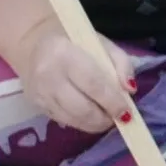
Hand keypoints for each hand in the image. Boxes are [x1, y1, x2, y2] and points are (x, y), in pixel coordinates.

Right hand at [11, 23, 137, 133]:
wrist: (35, 44)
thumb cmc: (75, 42)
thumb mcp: (102, 43)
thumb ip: (121, 63)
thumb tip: (130, 90)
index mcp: (65, 53)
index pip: (93, 83)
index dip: (112, 101)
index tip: (127, 112)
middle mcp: (48, 76)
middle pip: (82, 108)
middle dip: (104, 118)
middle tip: (119, 118)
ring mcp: (40, 93)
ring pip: (73, 119)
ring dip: (94, 124)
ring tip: (107, 118)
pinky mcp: (36, 106)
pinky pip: (64, 121)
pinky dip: (82, 123)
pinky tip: (90, 116)